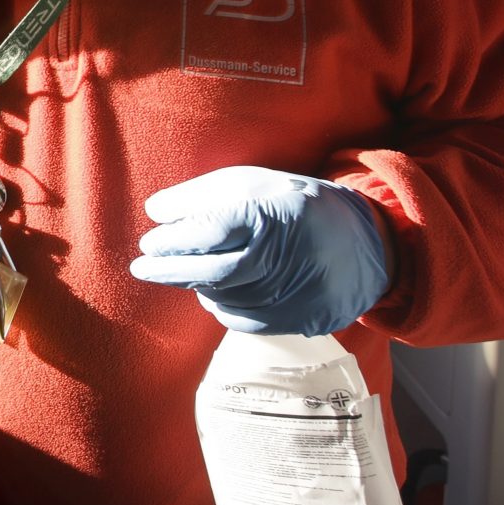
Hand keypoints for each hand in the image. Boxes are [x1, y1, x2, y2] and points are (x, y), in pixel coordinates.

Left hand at [129, 166, 389, 335]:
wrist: (362, 244)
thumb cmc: (295, 205)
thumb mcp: (252, 183)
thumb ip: (201, 194)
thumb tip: (154, 211)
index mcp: (274, 217)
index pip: (210, 232)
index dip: (173, 239)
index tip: (148, 242)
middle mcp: (284, 260)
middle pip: (212, 272)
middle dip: (169, 271)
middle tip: (141, 267)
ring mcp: (292, 295)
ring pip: (224, 297)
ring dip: (195, 285)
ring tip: (182, 270)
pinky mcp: (295, 321)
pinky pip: (241, 319)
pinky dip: (219, 304)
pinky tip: (215, 288)